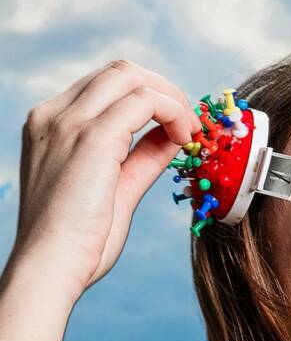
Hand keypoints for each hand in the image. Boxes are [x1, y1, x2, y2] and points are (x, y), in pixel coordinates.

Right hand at [12, 58, 201, 298]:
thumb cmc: (78, 243)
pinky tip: (185, 140)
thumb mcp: (115, 190)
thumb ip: (141, 160)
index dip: (150, 100)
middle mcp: (54, 115)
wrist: (50, 267)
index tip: (178, 128)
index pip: (106, 89)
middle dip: (165, 91)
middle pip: (119, 72)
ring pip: (131, 76)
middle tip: (191, 126)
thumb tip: (172, 138)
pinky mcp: (92, 138)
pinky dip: (173, 112)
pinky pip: (144, 101)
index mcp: (52, 126)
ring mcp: (69, 122)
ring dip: (172, 99)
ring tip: (191, 133)